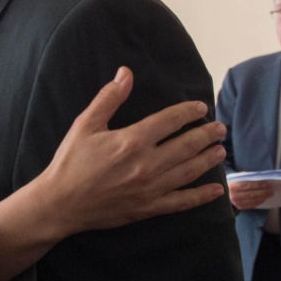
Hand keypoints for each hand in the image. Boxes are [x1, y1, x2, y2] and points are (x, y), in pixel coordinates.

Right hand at [35, 66, 226, 235]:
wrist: (60, 203)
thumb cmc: (71, 162)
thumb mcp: (85, 124)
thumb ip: (108, 98)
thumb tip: (125, 73)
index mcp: (132, 141)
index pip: (170, 121)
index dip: (188, 112)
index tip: (200, 107)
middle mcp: (146, 164)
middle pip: (187, 145)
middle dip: (206, 134)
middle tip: (219, 128)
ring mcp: (150, 188)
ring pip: (190, 171)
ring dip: (209, 159)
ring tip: (220, 150)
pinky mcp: (149, 208)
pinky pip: (182, 202)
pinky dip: (202, 196)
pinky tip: (216, 190)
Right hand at [228, 181, 272, 209]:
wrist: (223, 192)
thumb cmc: (232, 183)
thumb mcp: (235, 178)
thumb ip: (245, 177)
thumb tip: (258, 177)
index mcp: (231, 185)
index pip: (247, 185)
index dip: (258, 185)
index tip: (267, 184)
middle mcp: (232, 195)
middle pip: (251, 194)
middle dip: (262, 192)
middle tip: (271, 191)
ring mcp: (235, 202)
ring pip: (252, 200)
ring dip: (262, 198)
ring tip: (269, 195)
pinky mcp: (238, 207)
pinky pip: (250, 205)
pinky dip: (258, 202)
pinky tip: (263, 199)